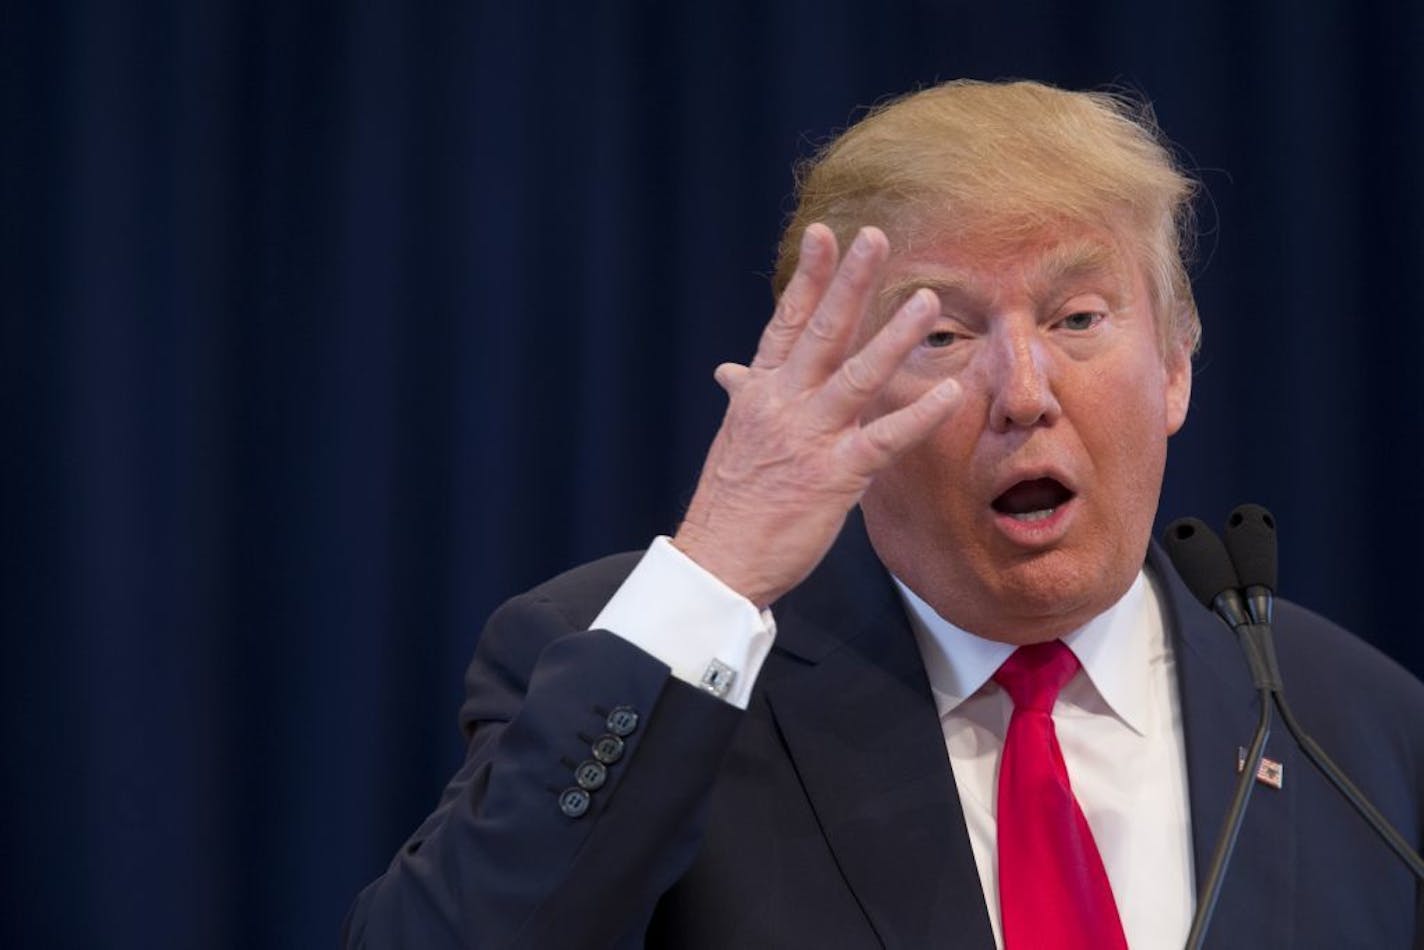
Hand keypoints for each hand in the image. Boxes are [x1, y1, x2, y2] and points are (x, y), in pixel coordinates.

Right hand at [673, 223, 961, 607]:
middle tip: (875, 237)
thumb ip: (745, 398)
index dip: (808, 279)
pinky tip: (948, 390)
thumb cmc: (729, 505)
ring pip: (855, 374)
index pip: (784, 323)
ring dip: (892, 335)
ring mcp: (808, 437)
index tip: (825, 236)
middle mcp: (782, 405)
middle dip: (848, 282)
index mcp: (758, 393)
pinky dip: (918, 413)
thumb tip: (730, 371)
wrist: (717, 562)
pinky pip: (883, 438)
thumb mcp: (734, 440)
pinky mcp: (833, 476)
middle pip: (819, 332)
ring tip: (926, 299)